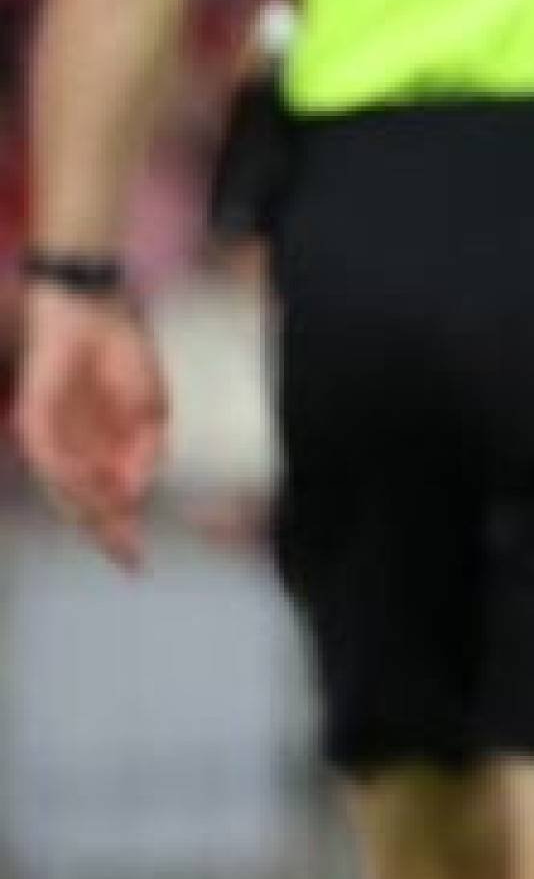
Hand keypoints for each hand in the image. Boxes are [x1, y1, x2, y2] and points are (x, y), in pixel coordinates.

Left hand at [13, 283, 169, 567]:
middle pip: (84, 508)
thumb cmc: (126, 355)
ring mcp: (53, 441)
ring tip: (117, 527)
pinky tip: (94, 484)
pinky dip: (70, 477)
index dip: (121, 534)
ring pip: (64, 493)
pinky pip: (48, 461)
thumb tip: (137, 491)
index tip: (136, 564)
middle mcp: (75, 454)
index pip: (110, 503)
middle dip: (107, 534)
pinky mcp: (34, 423)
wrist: (99, 314)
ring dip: (90, 510)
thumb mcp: (154, 410)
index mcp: (104, 453)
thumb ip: (148, 452)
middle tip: (129, 558)